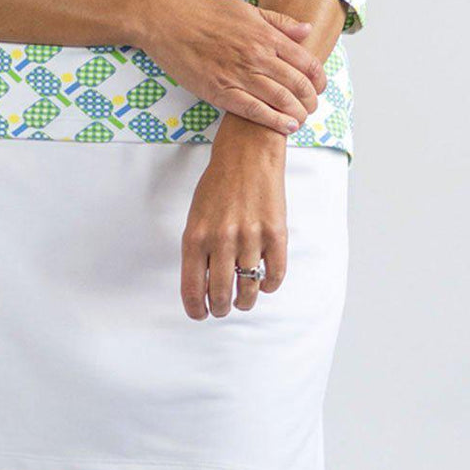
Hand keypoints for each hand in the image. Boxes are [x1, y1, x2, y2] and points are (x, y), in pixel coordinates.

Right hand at [139, 0, 326, 135]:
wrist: (167, 20)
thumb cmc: (204, 12)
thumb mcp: (247, 9)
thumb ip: (279, 22)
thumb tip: (307, 31)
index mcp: (266, 35)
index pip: (306, 62)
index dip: (319, 79)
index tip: (320, 87)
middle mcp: (257, 55)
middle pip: (298, 84)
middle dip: (311, 100)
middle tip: (312, 107)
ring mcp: (239, 74)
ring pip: (281, 100)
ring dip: (298, 113)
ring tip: (302, 119)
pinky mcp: (220, 90)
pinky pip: (254, 110)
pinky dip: (274, 121)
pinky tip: (286, 126)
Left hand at [180, 122, 287, 318]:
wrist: (248, 154)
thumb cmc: (217, 185)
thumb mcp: (196, 215)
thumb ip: (197, 250)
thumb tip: (203, 287)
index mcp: (196, 236)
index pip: (193, 289)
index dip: (196, 309)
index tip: (200, 315)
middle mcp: (222, 240)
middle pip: (221, 295)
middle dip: (221, 308)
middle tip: (223, 307)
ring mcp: (251, 238)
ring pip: (249, 290)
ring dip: (245, 301)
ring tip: (243, 299)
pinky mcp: (276, 234)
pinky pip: (275, 276)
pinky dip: (269, 286)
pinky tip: (264, 282)